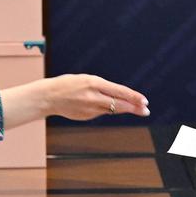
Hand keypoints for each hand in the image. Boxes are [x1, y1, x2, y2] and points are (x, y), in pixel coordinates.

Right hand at [0, 74, 149, 125]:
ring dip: (125, 109)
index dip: (133, 97)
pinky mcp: (86, 116)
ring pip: (112, 110)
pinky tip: (109, 107)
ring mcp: (90, 108)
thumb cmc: (68, 85)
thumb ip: (102, 88)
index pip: (118, 91)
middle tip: (146, 110)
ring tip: (138, 110)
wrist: (48, 96)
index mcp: (93, 83)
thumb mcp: (86, 80)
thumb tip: (119, 97)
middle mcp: (93, 96)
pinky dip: (107, 110)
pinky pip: (101, 112)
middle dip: (134, 107)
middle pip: (119, 104)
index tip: (145, 101)